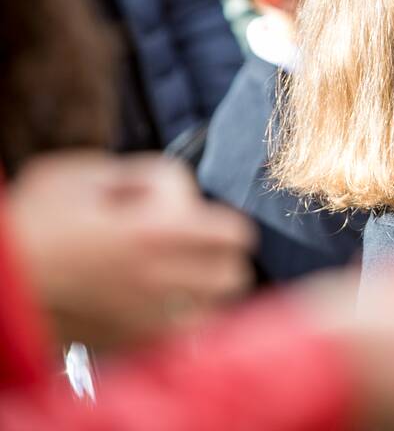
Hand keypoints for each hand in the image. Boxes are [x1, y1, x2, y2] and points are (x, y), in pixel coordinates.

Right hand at [8, 152, 255, 350]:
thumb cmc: (32, 221)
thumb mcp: (85, 173)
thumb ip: (149, 175)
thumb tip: (181, 191)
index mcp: (155, 232)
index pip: (235, 233)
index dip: (223, 221)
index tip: (206, 220)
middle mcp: (159, 280)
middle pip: (233, 276)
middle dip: (221, 259)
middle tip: (195, 248)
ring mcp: (144, 320)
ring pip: (211, 313)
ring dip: (204, 294)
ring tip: (180, 279)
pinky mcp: (126, 345)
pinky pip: (178, 341)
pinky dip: (178, 323)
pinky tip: (157, 305)